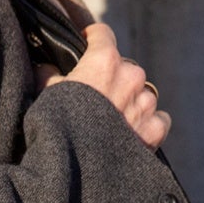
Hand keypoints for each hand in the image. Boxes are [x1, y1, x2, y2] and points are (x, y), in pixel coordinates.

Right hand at [38, 23, 171, 147]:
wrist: (76, 168)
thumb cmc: (57, 126)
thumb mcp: (45, 93)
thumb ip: (48, 72)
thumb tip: (45, 66)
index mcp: (104, 60)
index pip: (103, 34)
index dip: (93, 38)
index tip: (88, 44)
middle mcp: (131, 75)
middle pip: (124, 68)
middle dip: (113, 78)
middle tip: (95, 99)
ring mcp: (146, 103)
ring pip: (142, 94)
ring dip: (130, 102)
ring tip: (111, 122)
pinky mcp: (155, 129)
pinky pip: (158, 118)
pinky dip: (147, 124)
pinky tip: (131, 134)